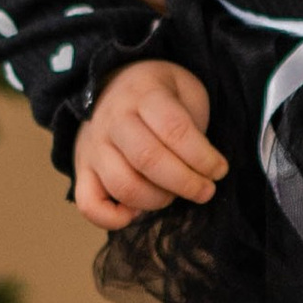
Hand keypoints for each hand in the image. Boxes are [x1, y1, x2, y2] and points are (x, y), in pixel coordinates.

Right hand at [73, 56, 225, 231]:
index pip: (174, 129)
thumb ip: (193, 126)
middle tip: (205, 190)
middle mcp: (113, 119)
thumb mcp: (186, 92)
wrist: (116, 84)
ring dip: (157, 200)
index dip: (203, 157)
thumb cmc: (162, 96)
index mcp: (143, 93)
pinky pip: (89, 204)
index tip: (220, 170)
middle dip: (186, 182)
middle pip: (148, 159)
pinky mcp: (82, 169)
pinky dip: (113, 219)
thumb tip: (200, 171)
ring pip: (123, 185)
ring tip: (173, 195)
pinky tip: (135, 213)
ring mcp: (93, 146)